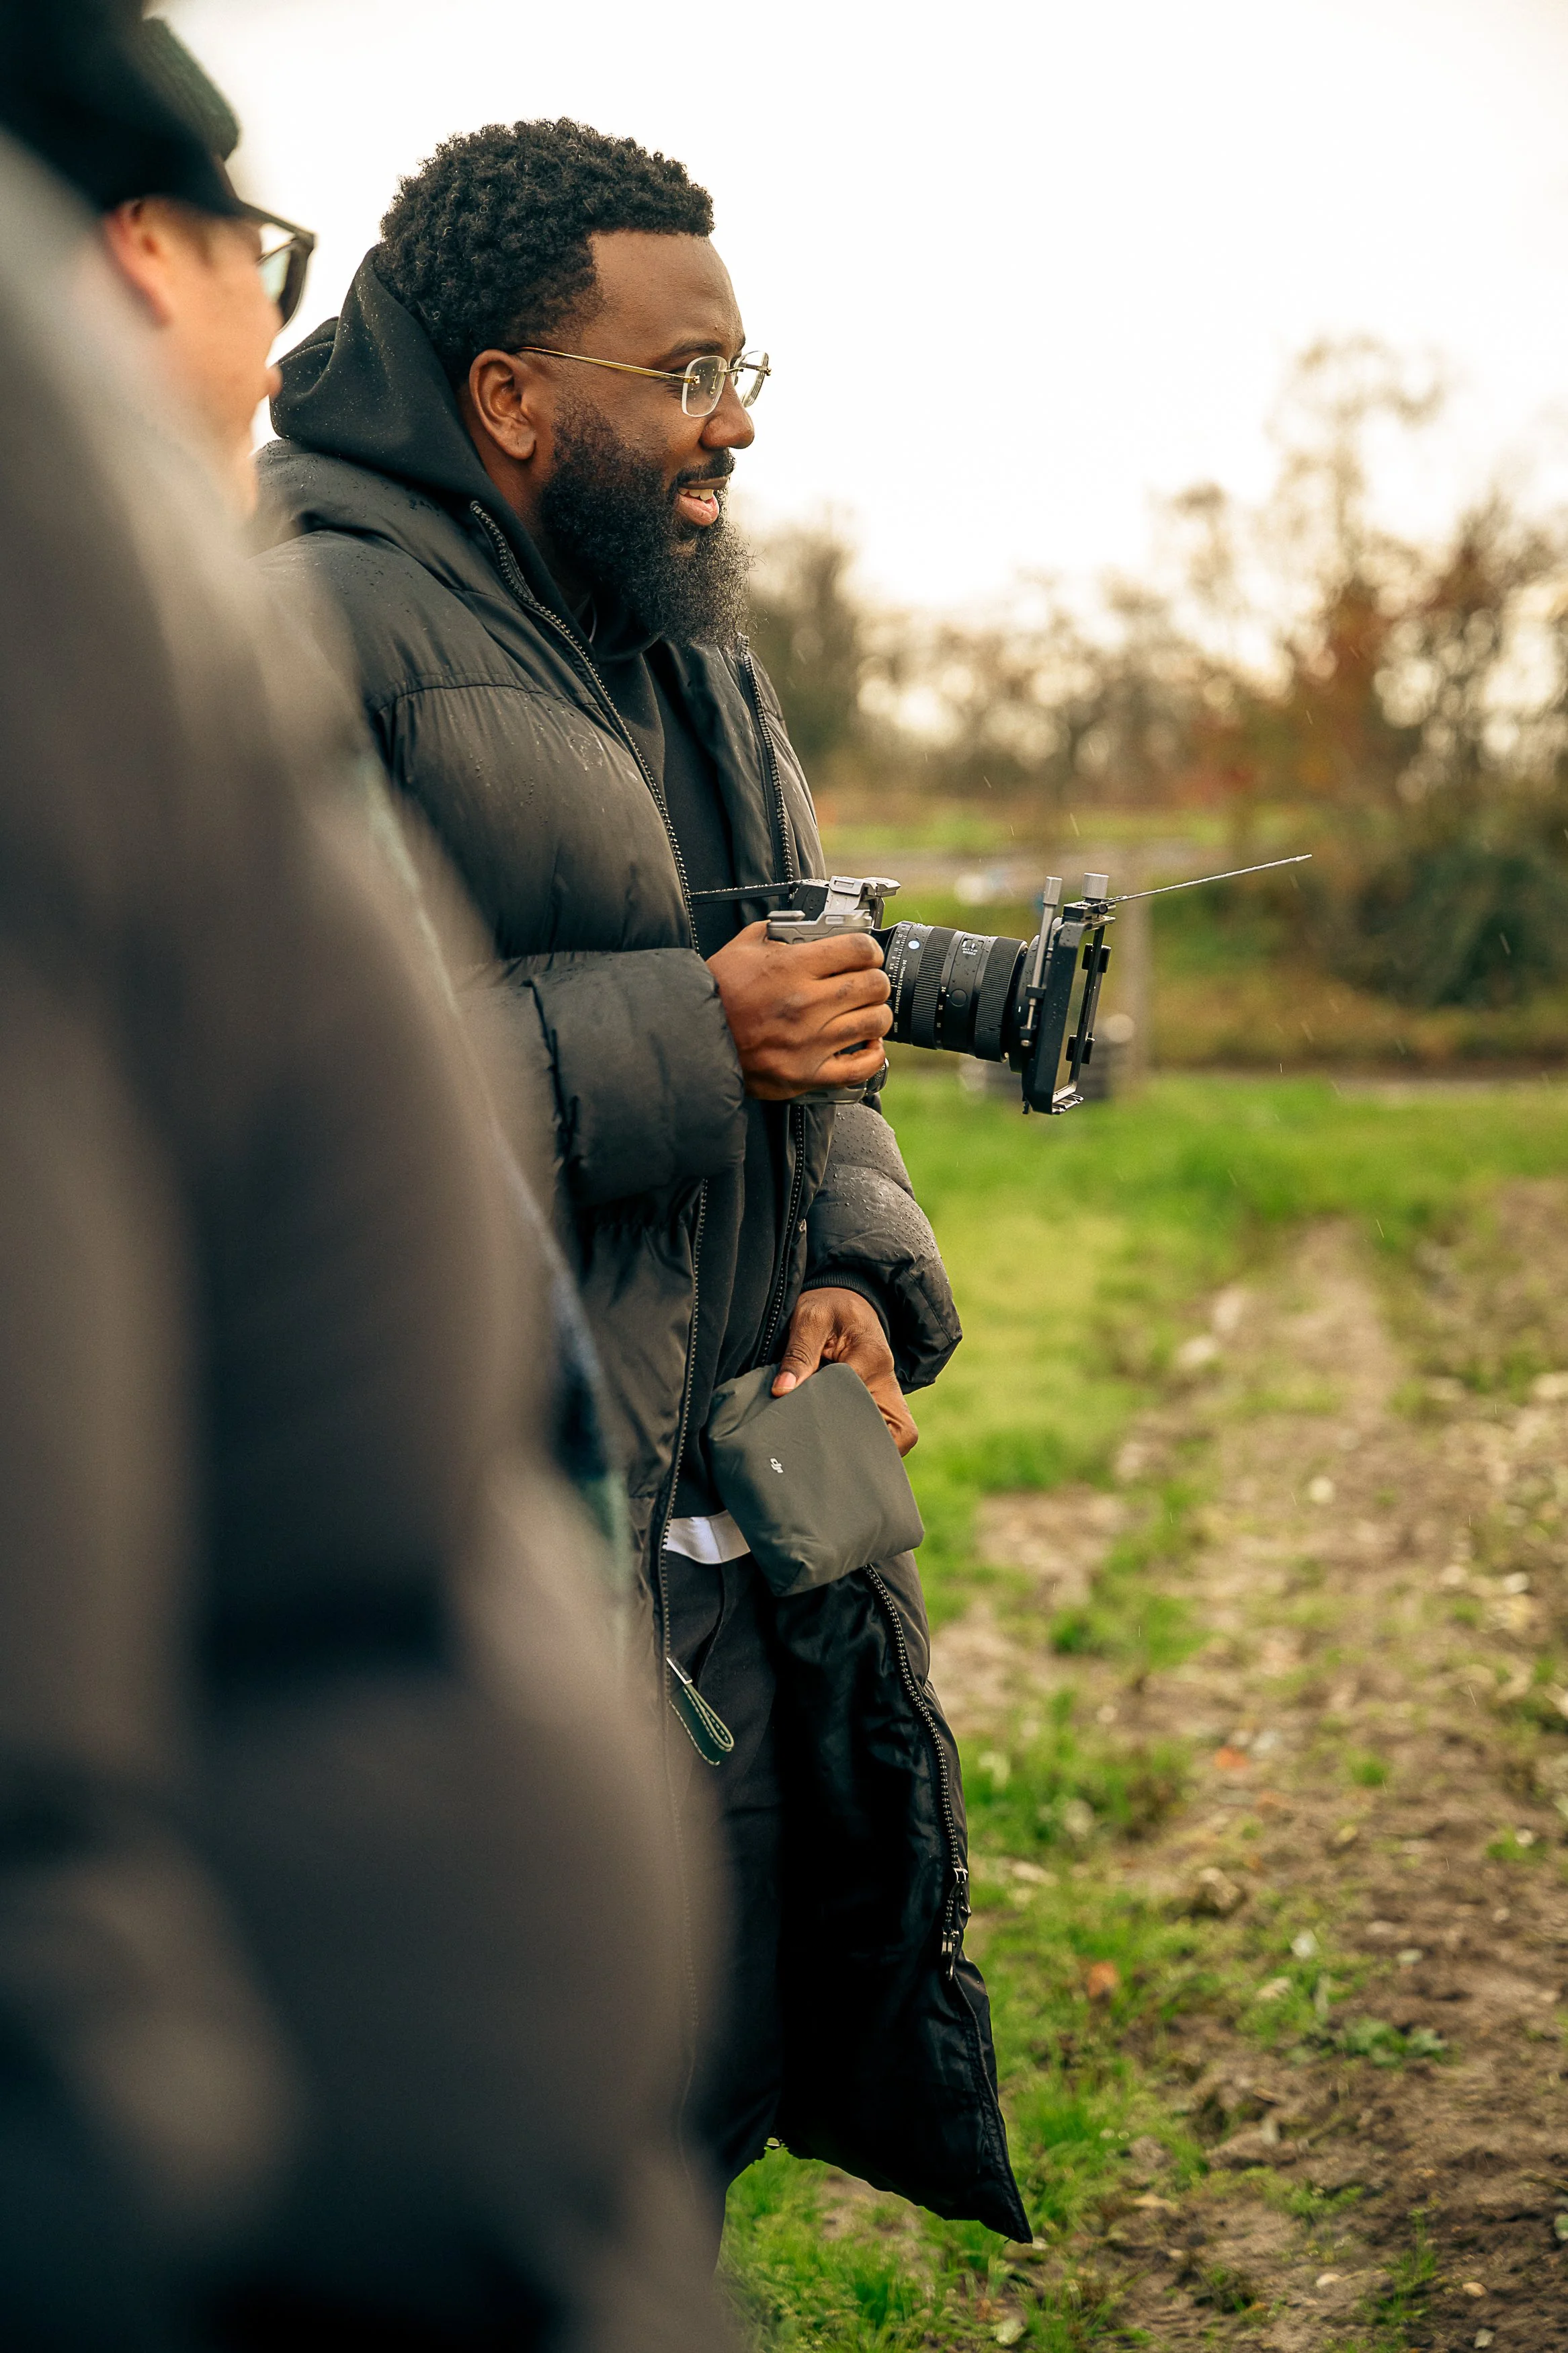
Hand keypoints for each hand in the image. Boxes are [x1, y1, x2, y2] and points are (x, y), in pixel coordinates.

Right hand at [707, 922, 890, 1099]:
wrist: (693, 1041)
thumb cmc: (716, 995)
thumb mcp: (741, 948)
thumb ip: (776, 931)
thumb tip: (801, 926)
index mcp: (792, 968)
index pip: (859, 949)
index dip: (869, 949)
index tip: (865, 955)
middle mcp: (805, 1004)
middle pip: (874, 985)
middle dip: (875, 980)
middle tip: (866, 983)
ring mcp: (809, 1042)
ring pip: (875, 1022)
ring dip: (876, 1014)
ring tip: (865, 1012)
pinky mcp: (808, 1074)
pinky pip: (861, 1066)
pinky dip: (873, 1054)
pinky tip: (867, 1043)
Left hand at [773, 1286, 917, 1455]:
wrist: (849, 1301)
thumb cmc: (827, 1307)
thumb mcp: (809, 1318)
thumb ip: (798, 1354)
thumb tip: (782, 1391)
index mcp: (871, 1356)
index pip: (852, 1401)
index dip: (827, 1417)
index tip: (803, 1426)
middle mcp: (888, 1378)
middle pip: (885, 1428)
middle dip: (855, 1444)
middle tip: (817, 1450)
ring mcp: (891, 1392)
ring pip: (896, 1435)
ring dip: (868, 1447)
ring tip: (833, 1454)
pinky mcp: (888, 1399)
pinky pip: (892, 1431)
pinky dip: (872, 1441)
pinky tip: (843, 1447)